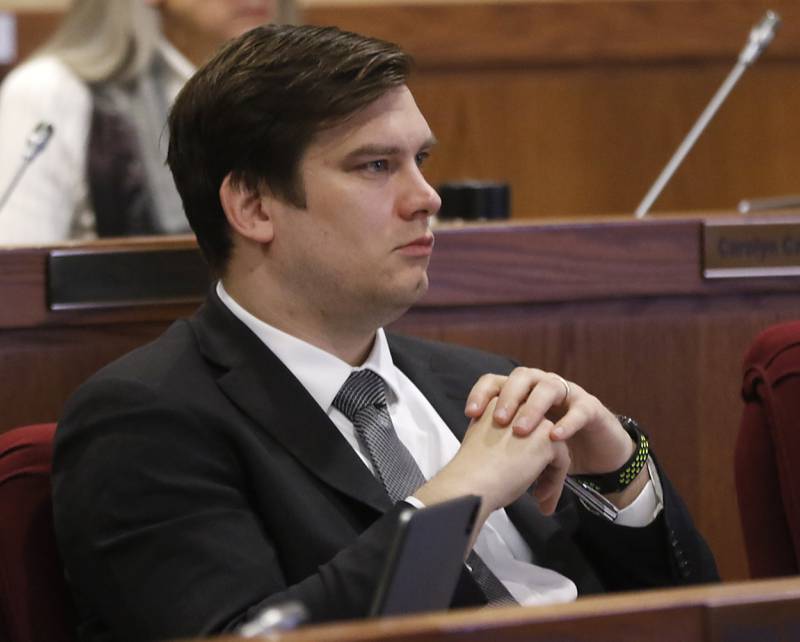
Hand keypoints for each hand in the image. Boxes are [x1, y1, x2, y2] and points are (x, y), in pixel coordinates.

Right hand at [415, 398, 569, 529]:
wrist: (470, 483)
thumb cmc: (469, 472)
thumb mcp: (480, 442)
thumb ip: (497, 438)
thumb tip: (511, 453)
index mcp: (496, 406)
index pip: (521, 423)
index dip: (522, 450)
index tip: (515, 471)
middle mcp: (516, 408)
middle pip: (538, 433)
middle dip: (539, 462)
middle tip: (535, 486)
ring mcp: (532, 421)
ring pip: (553, 446)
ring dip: (549, 472)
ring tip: (540, 495)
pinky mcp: (545, 439)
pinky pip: (562, 460)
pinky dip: (555, 481)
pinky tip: (540, 495)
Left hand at [464, 367, 633, 476]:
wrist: (595, 454)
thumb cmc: (551, 446)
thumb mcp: (522, 443)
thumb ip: (501, 441)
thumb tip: (471, 459)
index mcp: (522, 391)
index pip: (496, 381)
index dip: (481, 394)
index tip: (471, 415)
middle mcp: (542, 385)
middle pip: (522, 377)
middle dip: (508, 397)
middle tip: (499, 421)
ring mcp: (568, 393)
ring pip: (549, 388)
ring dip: (533, 408)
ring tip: (522, 431)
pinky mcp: (591, 408)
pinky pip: (579, 409)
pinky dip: (567, 422)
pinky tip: (554, 437)